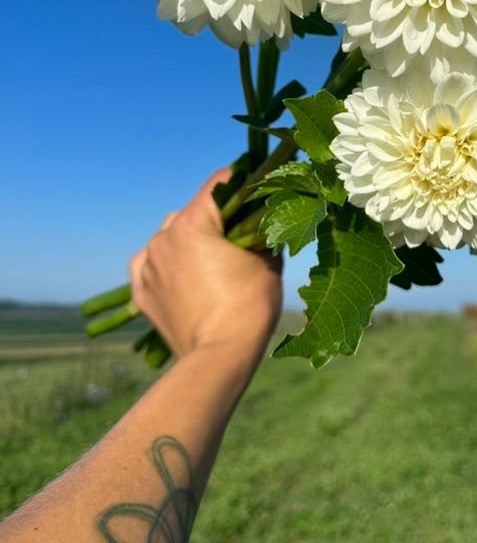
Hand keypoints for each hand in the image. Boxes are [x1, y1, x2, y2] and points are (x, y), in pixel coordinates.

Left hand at [129, 170, 282, 368]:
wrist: (220, 357)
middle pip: (191, 211)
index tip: (254, 193)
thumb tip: (269, 215)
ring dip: (188, 242)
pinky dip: (166, 265)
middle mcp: (162, 239)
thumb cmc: (250, 306)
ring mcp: (147, 266)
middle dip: (213, 219)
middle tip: (236, 237)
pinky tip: (184, 276)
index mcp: (191, 224)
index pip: (219, 184)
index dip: (241, 184)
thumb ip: (264, 230)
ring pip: (168, 237)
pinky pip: (150, 265)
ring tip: (209, 262)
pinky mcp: (140, 293)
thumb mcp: (269, 260)